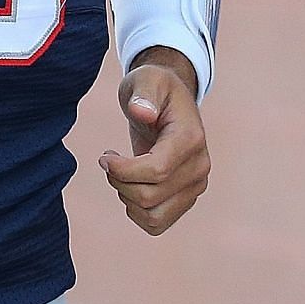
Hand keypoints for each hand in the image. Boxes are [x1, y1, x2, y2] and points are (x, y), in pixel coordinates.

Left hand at [99, 48, 208, 234]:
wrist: (168, 101)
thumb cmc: (154, 88)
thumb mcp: (146, 79)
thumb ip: (144, 93)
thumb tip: (141, 111)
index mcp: (191, 139)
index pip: (157, 171)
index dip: (123, 170)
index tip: (105, 155)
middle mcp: (200, 167)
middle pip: (150, 196)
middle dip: (119, 182)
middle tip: (110, 161)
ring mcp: (195, 186)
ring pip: (154, 216)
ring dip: (127, 199)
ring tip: (121, 175)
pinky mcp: (186, 199)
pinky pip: (158, 224)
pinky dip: (137, 212)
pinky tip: (130, 187)